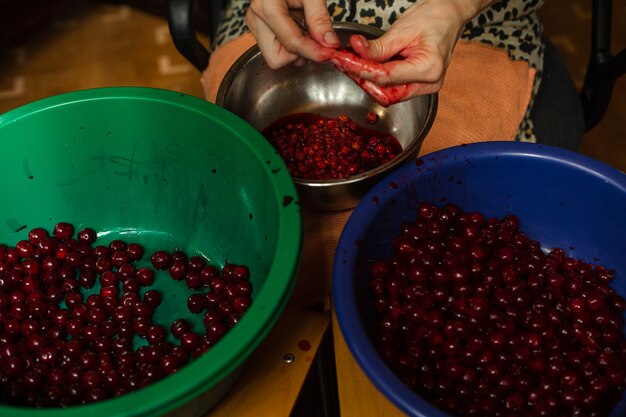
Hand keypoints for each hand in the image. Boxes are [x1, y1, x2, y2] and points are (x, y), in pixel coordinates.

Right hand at [244, 0, 339, 68]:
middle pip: (277, 58)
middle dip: (298, 54)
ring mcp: (255, 25)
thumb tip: (329, 43)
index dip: (313, 52)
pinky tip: (297, 28)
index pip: (291, 42)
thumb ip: (320, 18)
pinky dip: (290, 44)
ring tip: (304, 28)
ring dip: (295, 50)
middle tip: (314, 39)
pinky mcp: (258, 29)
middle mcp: (256, 19)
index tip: (329, 53)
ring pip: (275, 57)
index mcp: (267, 6)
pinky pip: (276, 49)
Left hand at [331, 0, 493, 104]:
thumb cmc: (433, 18)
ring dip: (368, 81)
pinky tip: (365, 67)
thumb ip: (377, 47)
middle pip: (386, 93)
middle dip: (362, 79)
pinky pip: (394, 89)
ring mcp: (425, 87)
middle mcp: (429, 84)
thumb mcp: (402, 29)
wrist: (450, 15)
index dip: (360, 70)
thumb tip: (355, 50)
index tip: (343, 61)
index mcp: (428, 68)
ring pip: (388, 94)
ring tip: (351, 63)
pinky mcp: (419, 85)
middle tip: (343, 63)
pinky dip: (378, 79)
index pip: (386, 78)